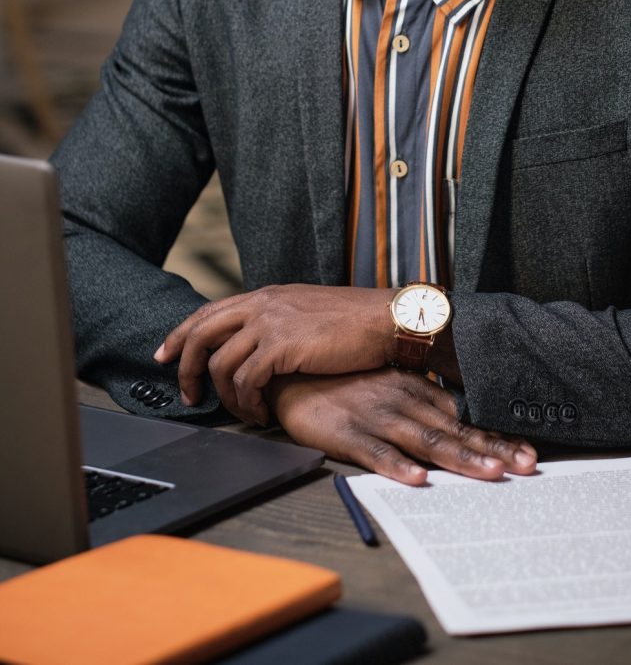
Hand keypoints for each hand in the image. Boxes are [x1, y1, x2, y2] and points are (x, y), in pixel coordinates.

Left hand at [154, 284, 391, 424]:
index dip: (181, 334)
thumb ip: (279, 320)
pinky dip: (247, 403)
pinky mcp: (282, 346)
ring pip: (221, 363)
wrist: (385, 320)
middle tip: (187, 395)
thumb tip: (260, 344)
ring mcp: (270, 323)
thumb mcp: (308, 310)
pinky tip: (261, 413)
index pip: (209, 311)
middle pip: (201, 333)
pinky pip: (246, 380)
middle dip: (185, 367)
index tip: (165, 355)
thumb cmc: (355, 321)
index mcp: (266, 296)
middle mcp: (262, 304)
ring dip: (225, 395)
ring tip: (241, 412)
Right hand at [268, 370, 537, 484]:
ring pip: (425, 441)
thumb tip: (460, 420)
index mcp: (415, 391)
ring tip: (490, 474)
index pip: (465, 417)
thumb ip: (422, 401)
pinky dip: (397, 466)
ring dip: (460, 458)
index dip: (497, 436)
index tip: (529, 453)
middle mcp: (402, 402)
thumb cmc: (344, 380)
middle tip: (527, 466)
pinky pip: (376, 452)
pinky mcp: (347, 433)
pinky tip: (416, 478)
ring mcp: (376, 417)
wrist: (293, 373)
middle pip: (455, 431)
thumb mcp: (389, 383)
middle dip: (493, 450)